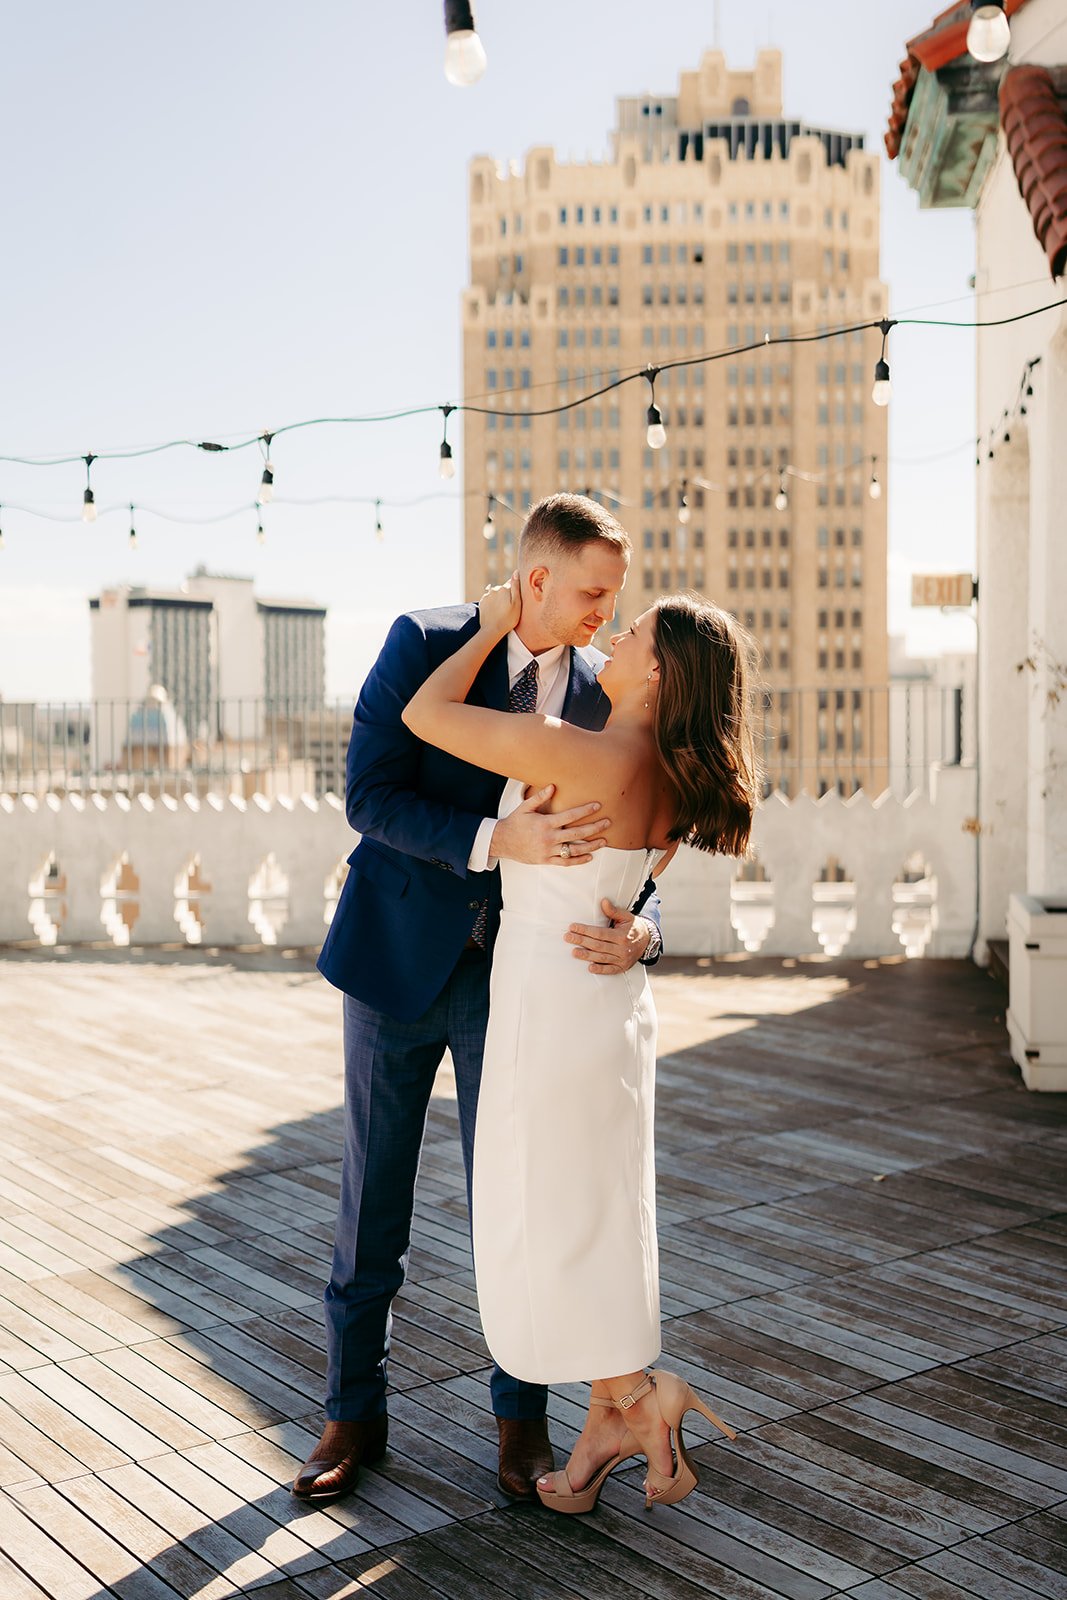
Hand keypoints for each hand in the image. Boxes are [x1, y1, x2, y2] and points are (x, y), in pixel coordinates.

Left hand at [479, 573, 520, 636]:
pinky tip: (496, 611)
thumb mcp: (517, 604)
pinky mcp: (482, 602)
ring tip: (502, 611)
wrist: (491, 630)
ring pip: (496, 594)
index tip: (516, 598)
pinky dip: (493, 604)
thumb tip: (516, 572)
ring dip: (499, 599)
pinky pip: (490, 600)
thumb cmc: (508, 619)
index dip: (516, 590)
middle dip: (507, 595)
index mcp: (504, 588)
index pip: (512, 583)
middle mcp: (494, 589)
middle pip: (504, 589)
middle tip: (510, 608)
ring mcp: (487, 596)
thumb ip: (516, 587)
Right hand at [489, 785, 609, 865]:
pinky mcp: (546, 860)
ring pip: (574, 849)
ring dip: (591, 845)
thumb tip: (553, 786)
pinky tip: (589, 856)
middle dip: (594, 828)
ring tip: (604, 841)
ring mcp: (548, 851)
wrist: (501, 842)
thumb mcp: (525, 807)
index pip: (570, 816)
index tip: (597, 806)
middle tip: (608, 823)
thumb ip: (540, 797)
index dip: (585, 810)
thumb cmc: (514, 822)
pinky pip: (565, 862)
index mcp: (545, 823)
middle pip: (577, 833)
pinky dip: (578, 860)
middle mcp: (548, 838)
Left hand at [565, 900, 652, 974]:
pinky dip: (600, 970)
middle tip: (568, 937)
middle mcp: (622, 949)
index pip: (600, 933)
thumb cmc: (634, 927)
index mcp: (622, 935)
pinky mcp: (622, 967)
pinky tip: (590, 968)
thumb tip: (603, 902)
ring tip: (574, 952)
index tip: (573, 927)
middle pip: (598, 945)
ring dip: (586, 955)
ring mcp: (622, 959)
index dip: (585, 930)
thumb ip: (614, 911)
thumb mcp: (626, 917)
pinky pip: (610, 970)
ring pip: (602, 957)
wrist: (648, 941)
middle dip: (581, 941)